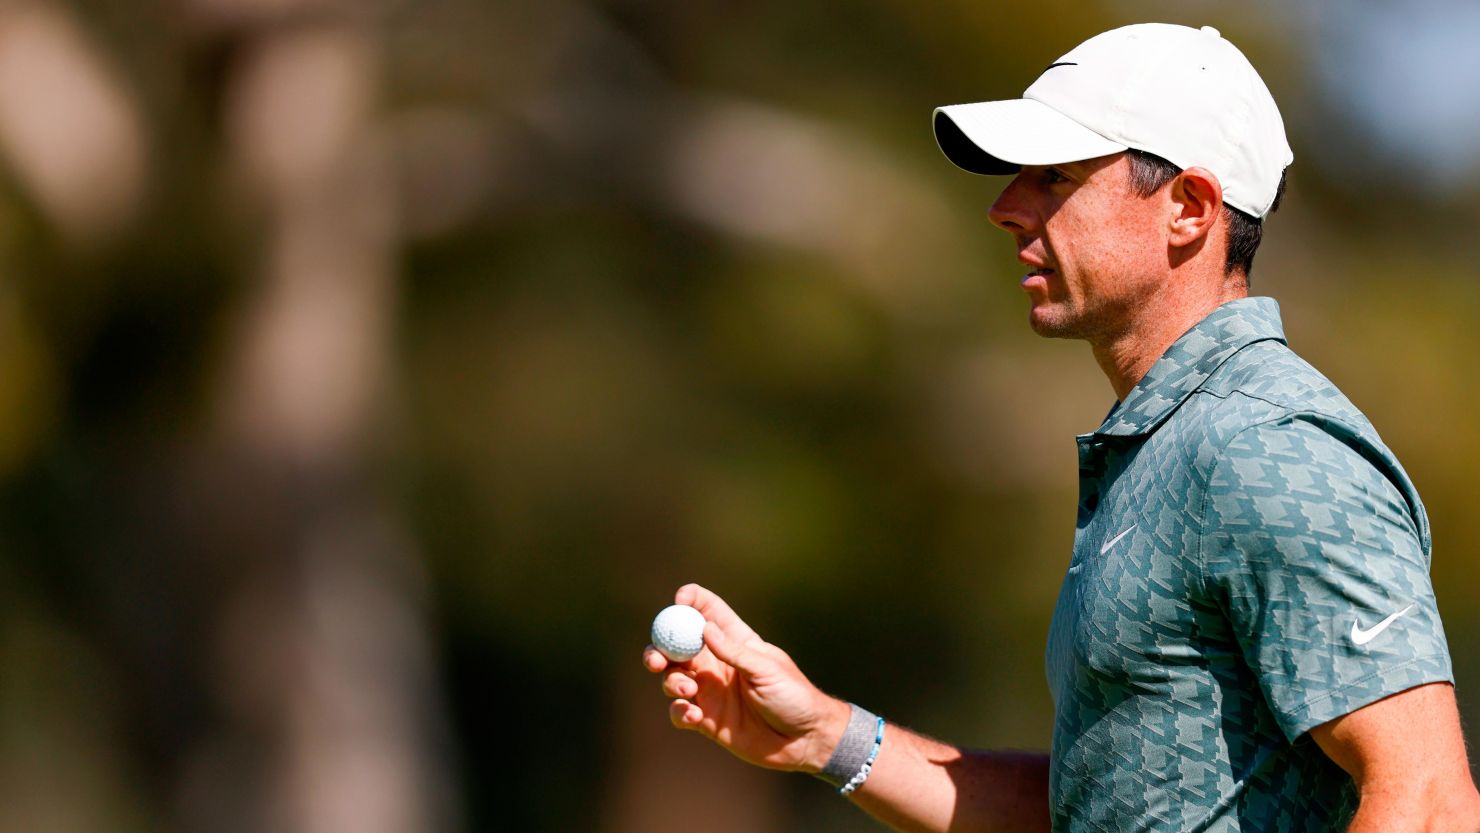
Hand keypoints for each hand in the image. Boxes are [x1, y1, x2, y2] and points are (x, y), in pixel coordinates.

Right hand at [643, 583, 849, 772]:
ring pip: (671, 677)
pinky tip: (694, 716)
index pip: (707, 610)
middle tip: (656, 659)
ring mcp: (709, 690)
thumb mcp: (766, 669)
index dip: (690, 601)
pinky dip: (679, 711)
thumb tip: (704, 628)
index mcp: (735, 641)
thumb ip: (734, 652)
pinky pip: (679, 711)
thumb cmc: (793, 696)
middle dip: (659, 647)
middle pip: (676, 645)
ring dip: (671, 682)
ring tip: (689, 691)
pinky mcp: (706, 719)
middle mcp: (716, 662)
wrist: (803, 740)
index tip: (678, 602)